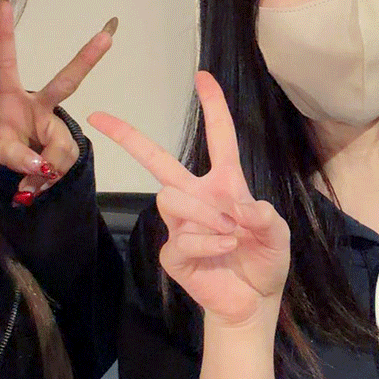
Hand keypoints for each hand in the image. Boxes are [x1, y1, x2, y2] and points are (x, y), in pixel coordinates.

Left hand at [0, 0, 113, 203]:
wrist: (15, 169)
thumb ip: (13, 156)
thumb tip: (39, 164)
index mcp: (9, 96)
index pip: (5, 60)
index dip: (3, 31)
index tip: (2, 0)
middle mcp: (37, 104)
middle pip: (66, 82)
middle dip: (86, 59)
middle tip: (107, 35)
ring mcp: (55, 123)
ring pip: (61, 147)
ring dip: (45, 171)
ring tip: (28, 184)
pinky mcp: (67, 142)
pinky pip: (65, 163)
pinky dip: (51, 178)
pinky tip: (39, 182)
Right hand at [89, 71, 288, 328]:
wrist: (252, 302)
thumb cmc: (264, 260)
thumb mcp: (278, 234)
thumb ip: (266, 217)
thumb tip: (241, 207)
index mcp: (225, 184)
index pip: (218, 138)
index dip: (213, 106)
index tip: (202, 76)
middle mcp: (197, 197)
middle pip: (157, 160)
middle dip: (128, 137)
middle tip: (99, 116)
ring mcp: (180, 225)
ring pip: (170, 198)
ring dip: (204, 213)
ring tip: (231, 232)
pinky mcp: (173, 252)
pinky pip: (180, 237)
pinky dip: (207, 241)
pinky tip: (225, 248)